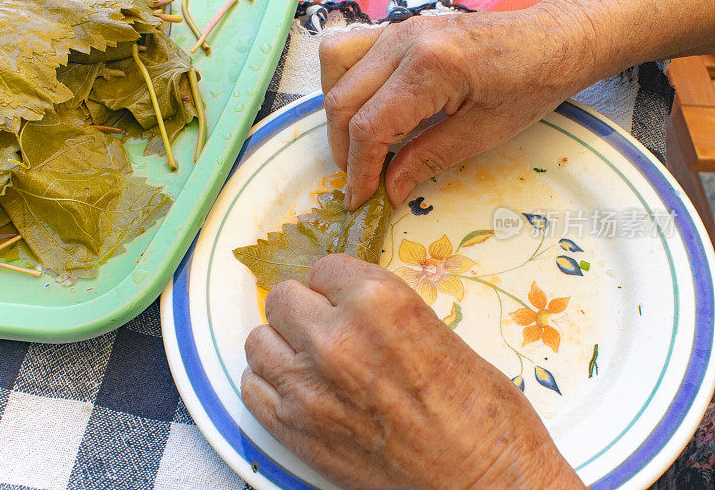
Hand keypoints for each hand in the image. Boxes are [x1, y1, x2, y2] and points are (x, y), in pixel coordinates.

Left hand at [241, 254, 583, 488]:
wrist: (483, 483)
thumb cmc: (480, 415)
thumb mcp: (438, 331)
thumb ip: (381, 311)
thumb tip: (347, 303)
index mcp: (378, 302)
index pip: (326, 268)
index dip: (338, 286)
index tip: (346, 300)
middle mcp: (334, 338)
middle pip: (283, 298)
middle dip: (307, 310)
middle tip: (329, 328)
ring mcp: (307, 387)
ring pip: (259, 339)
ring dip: (283, 344)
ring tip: (311, 359)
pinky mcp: (294, 431)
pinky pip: (252, 387)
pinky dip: (270, 384)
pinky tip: (297, 389)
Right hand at [319, 3, 598, 209]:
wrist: (552, 40)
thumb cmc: (530, 86)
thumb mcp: (482, 134)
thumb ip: (426, 160)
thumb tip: (388, 189)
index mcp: (431, 68)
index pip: (369, 126)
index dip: (359, 169)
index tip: (360, 198)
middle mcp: (405, 41)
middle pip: (342, 100)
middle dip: (343, 149)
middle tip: (361, 181)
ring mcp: (399, 29)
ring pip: (335, 69)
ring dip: (337, 114)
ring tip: (358, 145)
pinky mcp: (399, 29)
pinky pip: (349, 52)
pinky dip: (345, 84)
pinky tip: (365, 108)